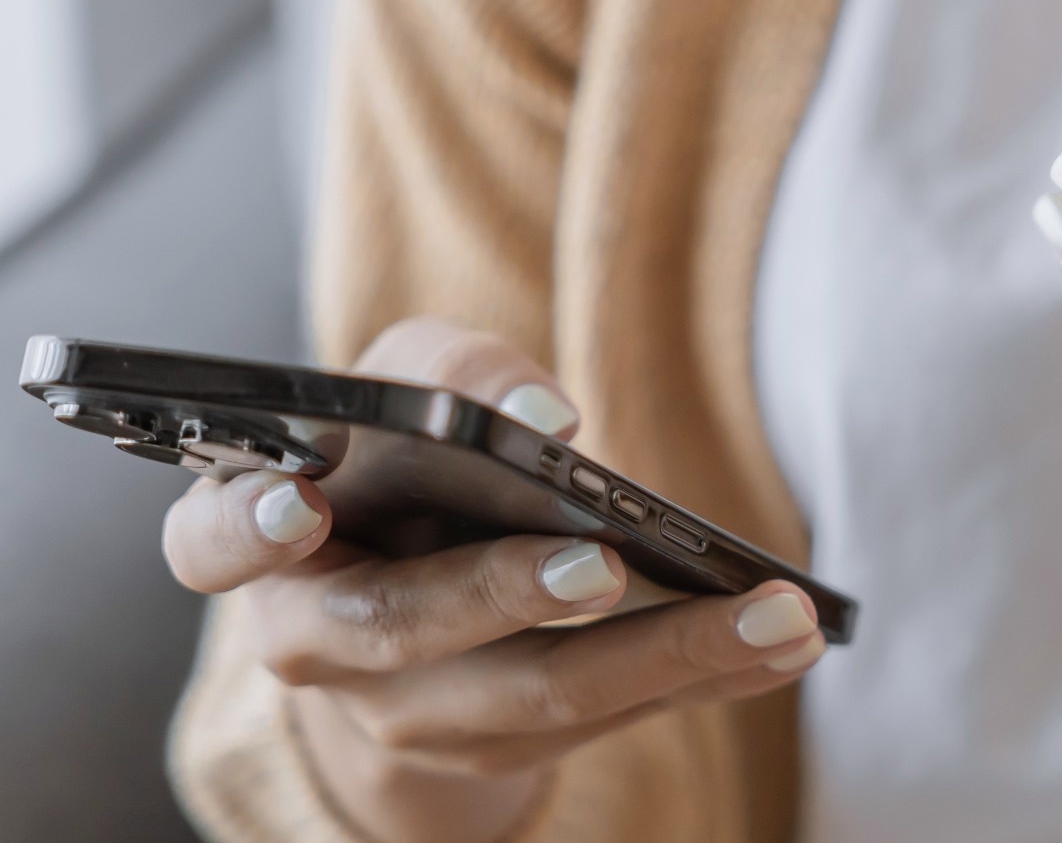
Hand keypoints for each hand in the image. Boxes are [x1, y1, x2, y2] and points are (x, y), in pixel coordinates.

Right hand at [162, 318, 826, 842]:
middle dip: (511, 597)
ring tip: (776, 613)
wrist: (419, 583)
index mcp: (266, 546)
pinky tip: (790, 640)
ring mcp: (416, 710)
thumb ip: (449, 374)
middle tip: (607, 567)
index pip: (218, 543)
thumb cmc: (404, 460)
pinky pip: (615, 717)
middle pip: (407, 630)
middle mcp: (324, 645)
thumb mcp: (410, 387)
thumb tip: (548, 419)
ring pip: (535, 696)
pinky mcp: (511, 740)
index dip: (249, 526)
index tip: (302, 502)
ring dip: (666, 655)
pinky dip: (709, 675)